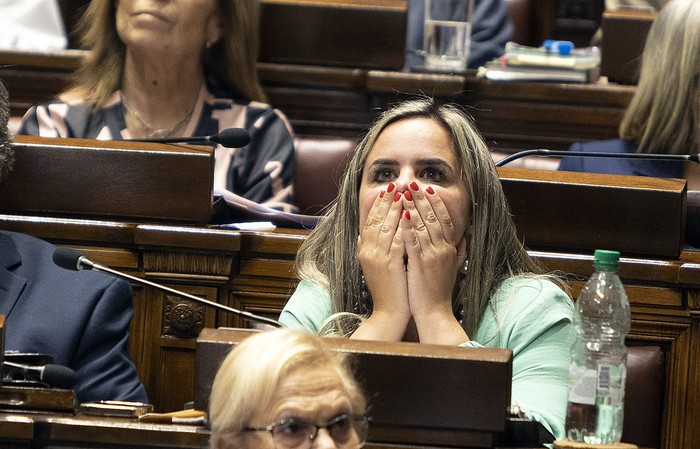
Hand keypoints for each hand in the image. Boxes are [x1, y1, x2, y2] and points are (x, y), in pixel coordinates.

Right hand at [353, 183, 409, 340]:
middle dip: (387, 201)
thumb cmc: (387, 291)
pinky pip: (396, 239)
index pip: (370, 221)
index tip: (387, 191)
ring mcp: (378, 257)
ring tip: (403, 193)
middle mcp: (368, 252)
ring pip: (386, 226)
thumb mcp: (373, 268)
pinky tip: (410, 214)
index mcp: (364, 251)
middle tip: (395, 184)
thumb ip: (367, 250)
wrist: (389, 313)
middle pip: (376, 219)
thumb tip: (361, 236)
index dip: (378, 204)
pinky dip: (402, 225)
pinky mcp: (389, 264)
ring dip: (395, 208)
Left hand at [401, 182, 468, 343]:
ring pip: (424, 226)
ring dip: (414, 207)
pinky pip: (414, 241)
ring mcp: (433, 256)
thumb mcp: (452, 268)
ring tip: (406, 193)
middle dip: (423, 199)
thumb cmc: (439, 292)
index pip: (444, 220)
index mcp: (450, 249)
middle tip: (414, 184)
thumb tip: (463, 237)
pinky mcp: (421, 264)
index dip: (436, 203)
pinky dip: (408, 226)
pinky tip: (402, 215)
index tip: (429, 190)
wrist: (436, 313)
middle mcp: (443, 250)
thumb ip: (458, 251)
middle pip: (434, 218)